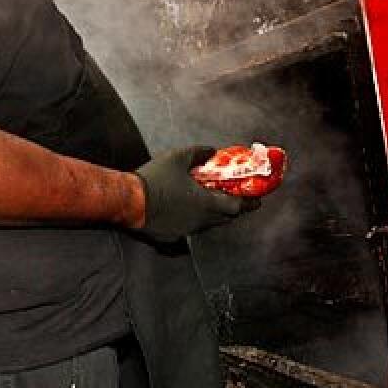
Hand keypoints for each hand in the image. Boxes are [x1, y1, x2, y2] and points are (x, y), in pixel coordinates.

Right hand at [134, 146, 258, 241]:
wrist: (129, 202)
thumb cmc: (156, 179)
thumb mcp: (179, 157)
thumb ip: (199, 153)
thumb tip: (212, 151)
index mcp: (206, 203)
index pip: (236, 207)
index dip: (249, 203)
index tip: (257, 200)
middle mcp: (200, 221)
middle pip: (225, 218)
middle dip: (233, 209)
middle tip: (236, 199)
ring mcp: (187, 231)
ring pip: (208, 224)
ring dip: (215, 214)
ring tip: (213, 202)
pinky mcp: (173, 236)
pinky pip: (191, 229)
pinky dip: (196, 219)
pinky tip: (188, 210)